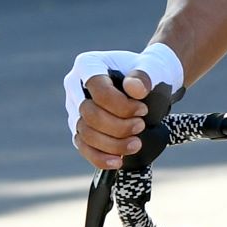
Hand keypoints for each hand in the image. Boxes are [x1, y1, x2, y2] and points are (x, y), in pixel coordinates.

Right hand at [64, 42, 182, 170]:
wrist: (150, 87)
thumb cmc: (149, 74)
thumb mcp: (152, 68)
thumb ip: (144, 75)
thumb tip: (135, 89)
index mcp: (88, 65)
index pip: (96, 90)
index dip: (120, 105)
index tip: (143, 110)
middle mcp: (75, 87)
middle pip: (89, 114)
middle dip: (118, 126)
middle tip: (141, 126)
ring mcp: (76, 109)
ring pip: (85, 133)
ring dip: (112, 144)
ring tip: (136, 144)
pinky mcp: (80, 129)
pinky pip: (83, 147)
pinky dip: (99, 157)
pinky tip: (117, 161)